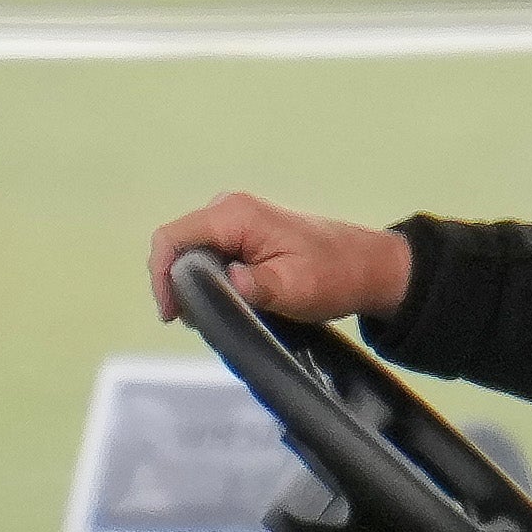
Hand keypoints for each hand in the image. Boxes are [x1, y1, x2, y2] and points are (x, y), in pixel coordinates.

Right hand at [148, 193, 412, 323]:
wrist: (369, 268)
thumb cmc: (334, 275)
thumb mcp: (293, 288)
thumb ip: (253, 285)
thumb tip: (222, 284)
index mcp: (234, 214)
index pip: (171, 239)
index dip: (161, 278)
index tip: (174, 316)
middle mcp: (228, 209)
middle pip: (178, 247)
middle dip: (180, 286)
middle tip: (200, 322)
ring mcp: (235, 221)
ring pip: (192, 255)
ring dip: (196, 287)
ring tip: (218, 316)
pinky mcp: (244, 236)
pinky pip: (211, 258)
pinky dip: (211, 283)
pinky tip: (230, 305)